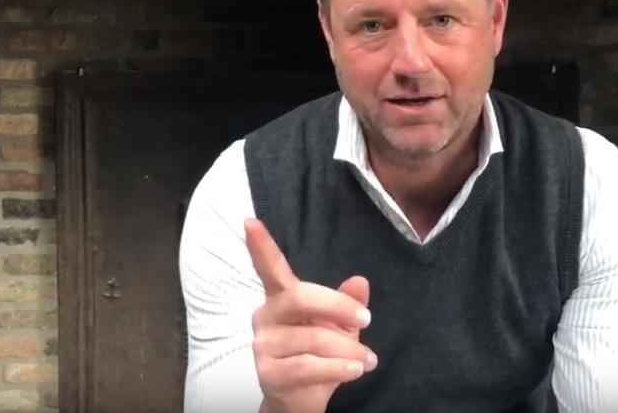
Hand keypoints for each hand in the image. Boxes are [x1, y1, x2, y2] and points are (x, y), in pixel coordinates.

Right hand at [245, 218, 376, 412]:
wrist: (302, 400)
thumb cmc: (319, 355)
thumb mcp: (340, 326)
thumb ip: (348, 303)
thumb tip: (360, 281)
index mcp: (282, 298)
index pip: (270, 268)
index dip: (261, 246)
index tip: (250, 222)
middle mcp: (266, 317)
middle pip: (301, 297)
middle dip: (339, 306)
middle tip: (367, 319)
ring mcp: (263, 345)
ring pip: (313, 338)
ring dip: (349, 350)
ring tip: (367, 360)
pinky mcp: (268, 373)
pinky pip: (309, 366)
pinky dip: (338, 369)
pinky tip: (355, 371)